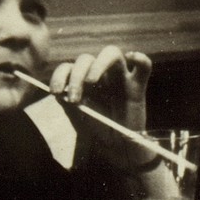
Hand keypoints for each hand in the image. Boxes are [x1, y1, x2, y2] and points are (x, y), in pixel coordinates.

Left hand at [49, 46, 152, 168]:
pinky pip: (144, 67)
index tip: (55, 92)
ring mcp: (120, 78)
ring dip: (98, 64)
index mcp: (83, 79)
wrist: (116, 147)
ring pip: (112, 53)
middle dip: (76, 76)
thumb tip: (61, 90)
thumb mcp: (77, 117)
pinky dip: (140, 58)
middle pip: (87, 59)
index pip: (68, 67)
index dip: (60, 75)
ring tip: (91, 81)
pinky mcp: (137, 87)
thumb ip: (68, 102)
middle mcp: (100, 74)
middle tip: (73, 98)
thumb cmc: (97, 128)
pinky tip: (132, 57)